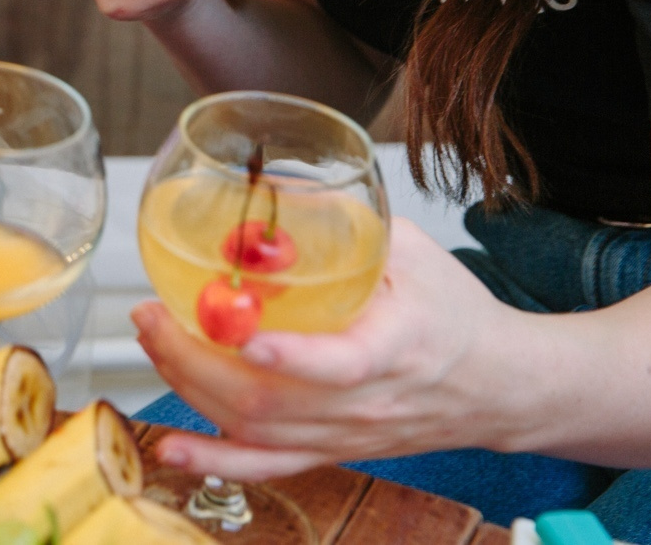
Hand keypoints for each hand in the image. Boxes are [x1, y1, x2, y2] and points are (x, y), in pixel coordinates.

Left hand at [134, 218, 522, 478]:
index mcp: (398, 348)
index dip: (289, 356)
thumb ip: (349, 221)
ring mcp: (347, 435)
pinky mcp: (333, 450)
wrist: (498, 384)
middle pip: (273, 402)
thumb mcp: (414, 250)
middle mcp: (368, 404)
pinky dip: (215, 459)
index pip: (342, 365)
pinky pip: (268, 466)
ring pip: (258, 431)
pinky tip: (172, 447)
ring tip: (152, 340)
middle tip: (153, 314)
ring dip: (190, 389)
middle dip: (197, 360)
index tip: (243, 334)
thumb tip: (273, 184)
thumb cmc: (454, 312)